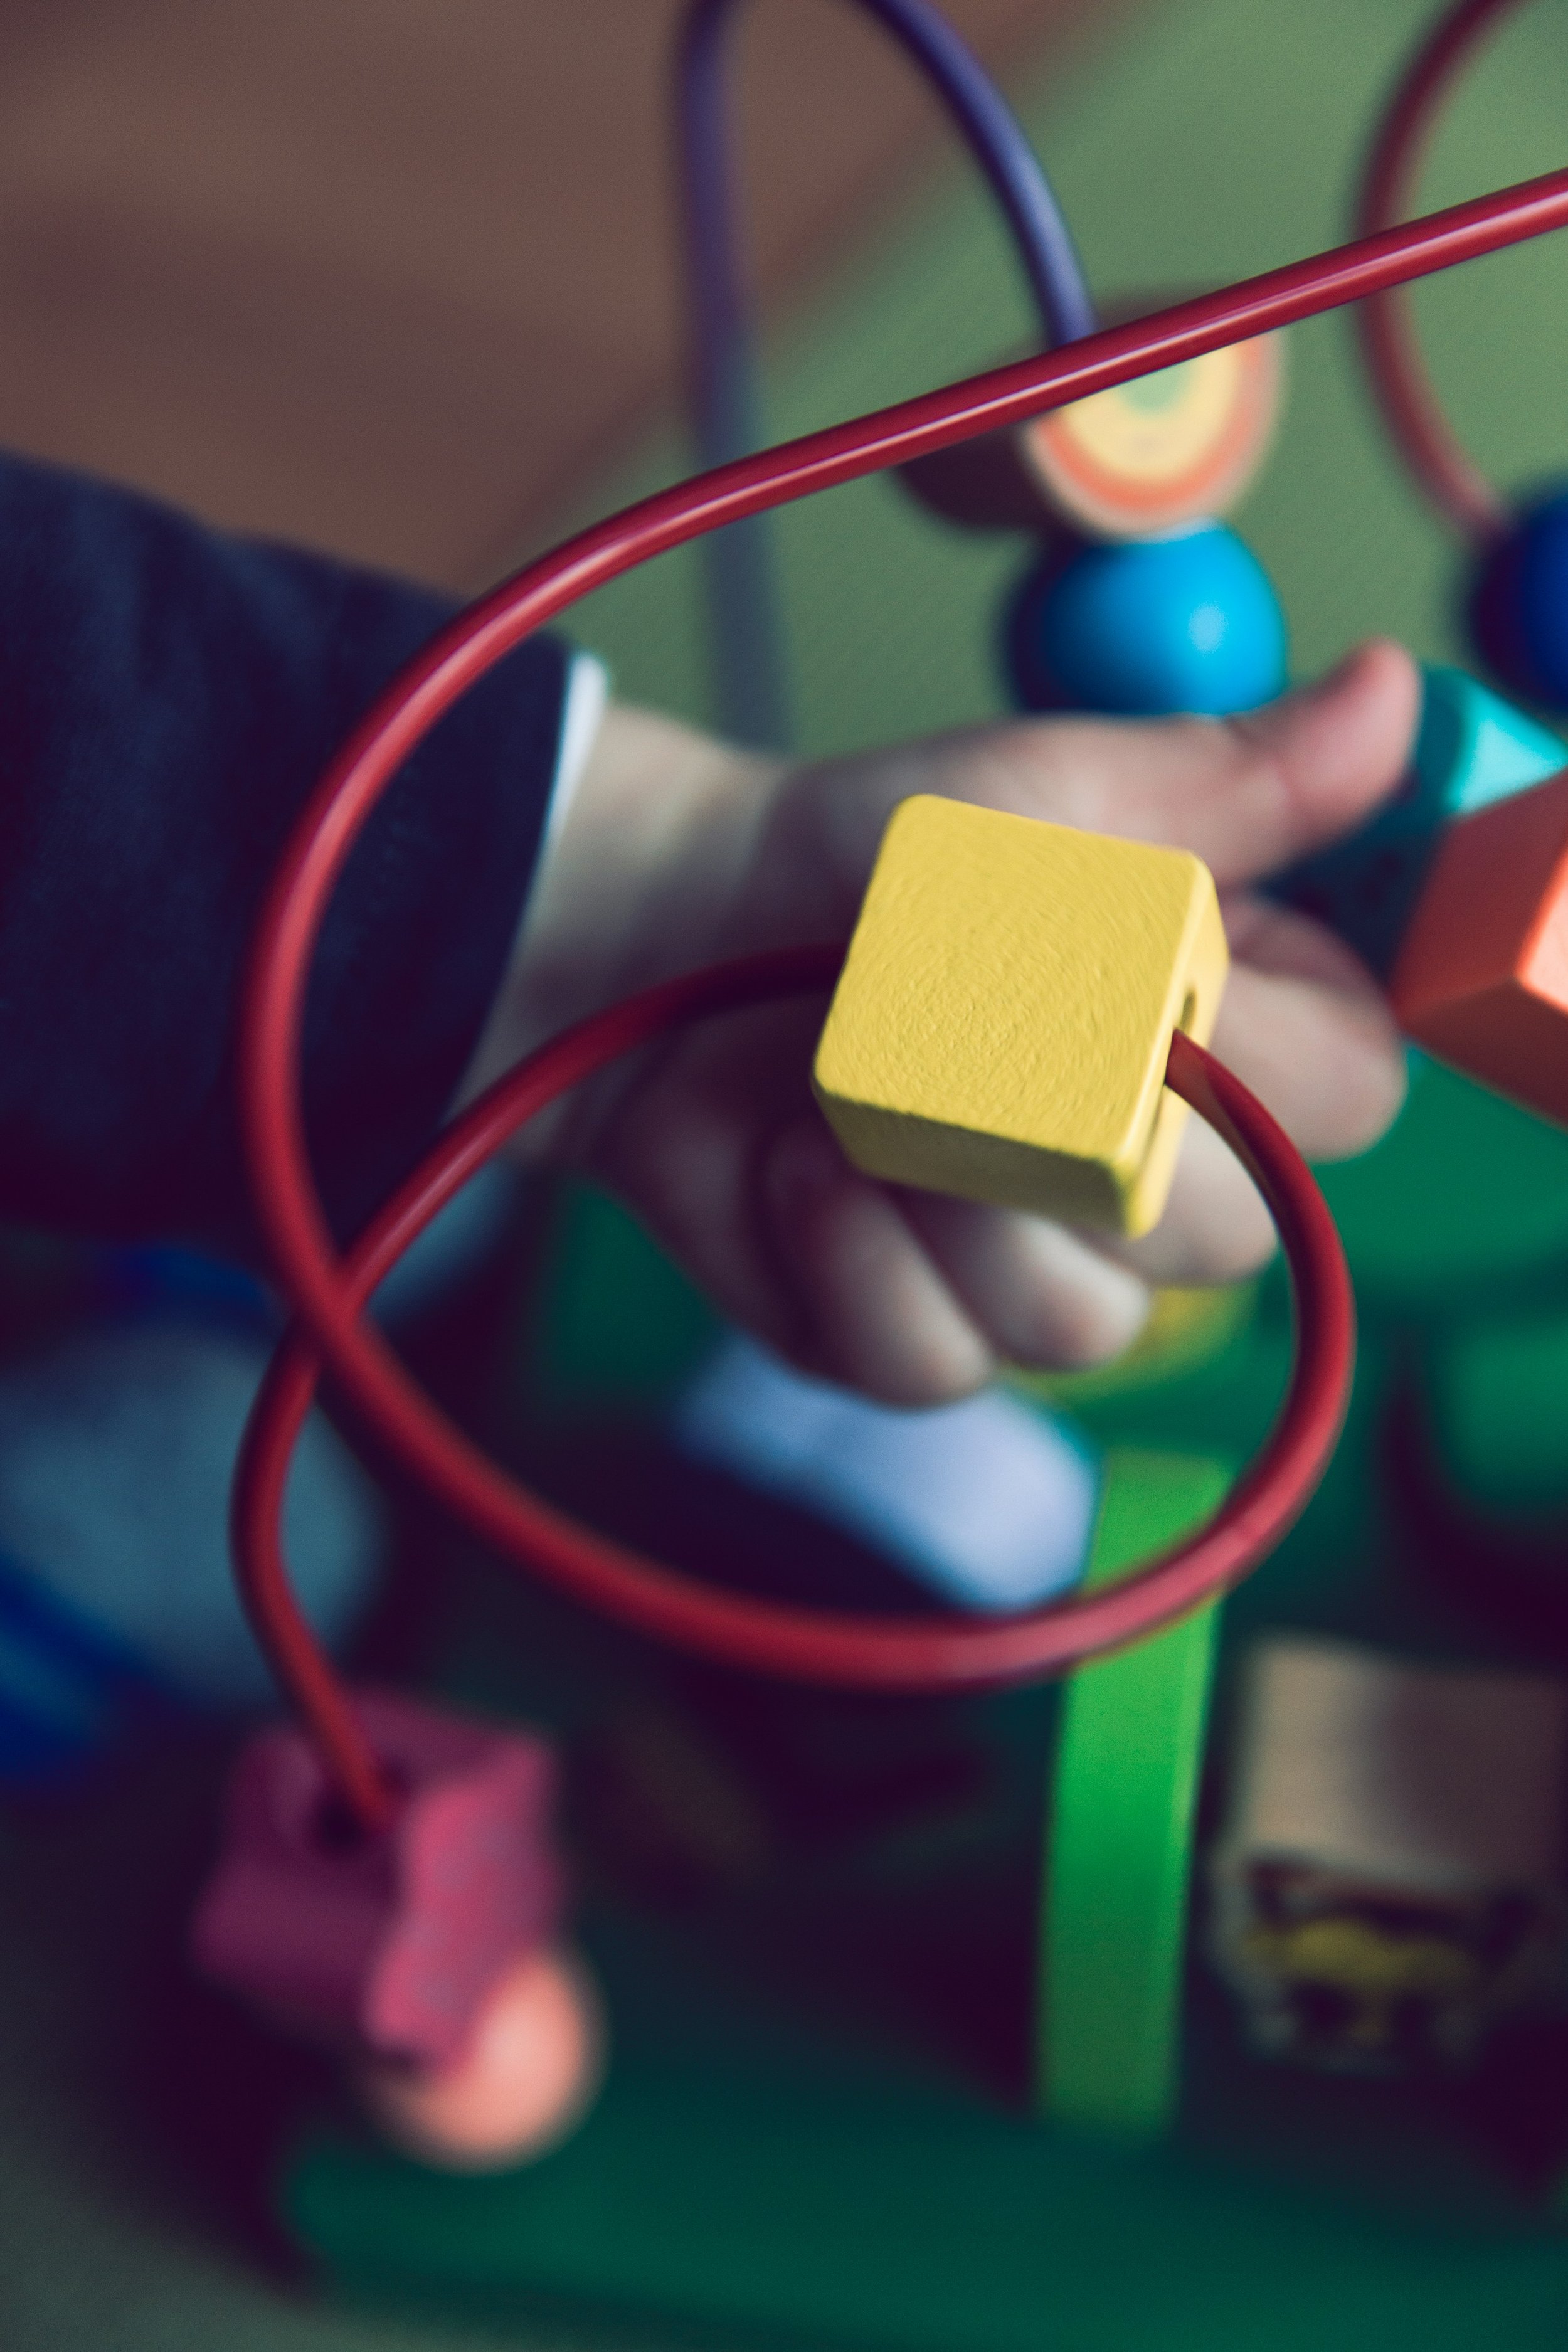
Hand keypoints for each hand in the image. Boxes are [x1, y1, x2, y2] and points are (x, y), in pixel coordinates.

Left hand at [463, 641, 1417, 1404]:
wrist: (672, 944)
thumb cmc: (864, 861)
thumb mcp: (1040, 794)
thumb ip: (1222, 782)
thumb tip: (1386, 695)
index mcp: (1227, 1032)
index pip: (1345, 1097)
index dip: (1257, 1050)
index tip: (1143, 968)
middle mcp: (1156, 1177)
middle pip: (1222, 1237)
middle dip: (1071, 1130)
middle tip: (961, 1025)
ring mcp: (1037, 1275)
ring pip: (1076, 1323)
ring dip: (943, 1193)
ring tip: (853, 1090)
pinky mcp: (914, 1343)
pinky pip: (931, 1360)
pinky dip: (844, 1255)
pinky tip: (796, 1165)